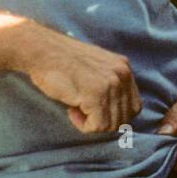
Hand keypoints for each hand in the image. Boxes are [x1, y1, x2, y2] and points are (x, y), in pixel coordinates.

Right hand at [21, 27, 141, 133]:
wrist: (42, 51)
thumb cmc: (62, 62)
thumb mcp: (96, 68)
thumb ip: (110, 84)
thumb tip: (116, 113)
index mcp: (124, 68)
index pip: (134, 107)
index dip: (115, 116)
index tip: (95, 111)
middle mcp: (122, 74)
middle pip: (125, 118)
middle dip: (104, 122)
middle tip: (83, 110)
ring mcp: (110, 84)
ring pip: (111, 125)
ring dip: (92, 123)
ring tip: (76, 108)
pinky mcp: (96, 94)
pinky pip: (96, 126)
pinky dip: (82, 125)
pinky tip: (71, 109)